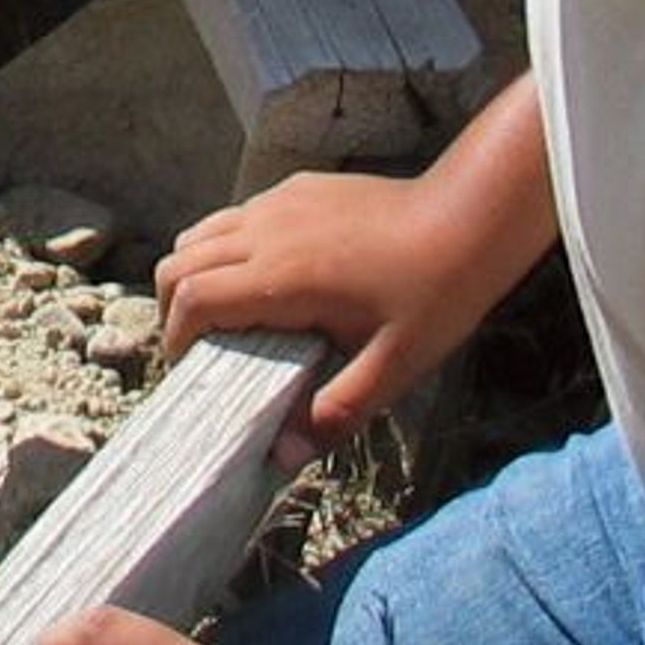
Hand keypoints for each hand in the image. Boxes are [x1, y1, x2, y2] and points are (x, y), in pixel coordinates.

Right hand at [159, 169, 499, 457]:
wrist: (471, 217)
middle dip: (173, 307)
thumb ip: (336, 411)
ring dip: (197, 272)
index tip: (192, 368)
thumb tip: (283, 456)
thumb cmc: (436, 293)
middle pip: (179, 261)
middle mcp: (268, 230)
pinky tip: (271, 276)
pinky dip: (229, 246)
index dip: (176, 337)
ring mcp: (281, 202)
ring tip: (226, 313)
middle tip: (199, 347)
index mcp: (282, 276)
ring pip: (203, 231)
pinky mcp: (299, 188)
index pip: (192, 299)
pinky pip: (240, 215)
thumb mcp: (394, 367)